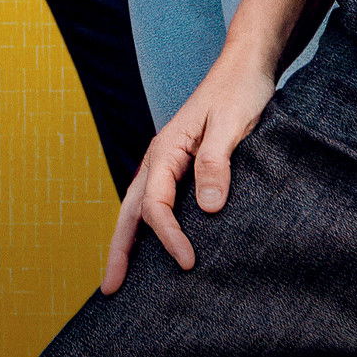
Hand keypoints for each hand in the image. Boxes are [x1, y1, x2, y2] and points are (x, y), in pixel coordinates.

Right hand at [102, 42, 279, 291]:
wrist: (246, 67)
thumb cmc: (240, 92)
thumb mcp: (232, 125)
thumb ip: (216, 163)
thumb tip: (207, 208)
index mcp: (167, 149)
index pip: (156, 204)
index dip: (168, 237)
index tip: (188, 263)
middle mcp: (160, 158)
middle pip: (131, 210)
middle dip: (119, 249)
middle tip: (110, 289)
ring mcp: (168, 162)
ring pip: (138, 207)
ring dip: (128, 241)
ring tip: (120, 277)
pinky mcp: (182, 166)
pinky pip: (157, 202)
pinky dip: (147, 227)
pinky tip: (153, 246)